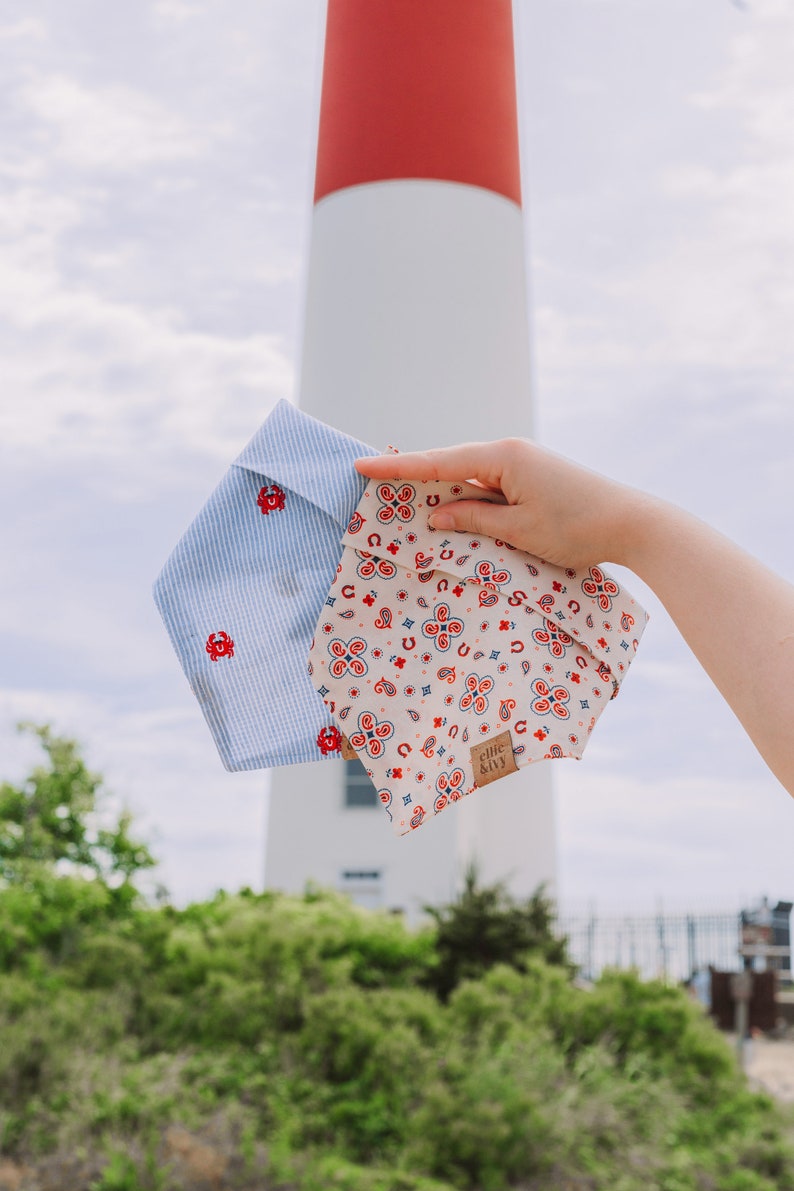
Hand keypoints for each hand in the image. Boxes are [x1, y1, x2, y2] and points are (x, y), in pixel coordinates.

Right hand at [356, 438, 653, 570]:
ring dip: (442, 490)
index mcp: (504, 457)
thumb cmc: (577, 528)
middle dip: (414, 476)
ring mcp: (525, 463)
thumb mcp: (518, 530)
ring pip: (470, 476)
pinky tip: (453, 511)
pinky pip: (489, 485)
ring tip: (404, 500)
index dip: (397, 468)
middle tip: (372, 481)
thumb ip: (473, 519)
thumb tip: (435, 515)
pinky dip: (468, 498)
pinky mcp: (535, 477)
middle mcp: (512, 452)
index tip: (361, 465)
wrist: (634, 523)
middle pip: (450, 464)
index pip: (438, 462)